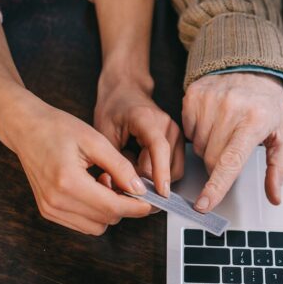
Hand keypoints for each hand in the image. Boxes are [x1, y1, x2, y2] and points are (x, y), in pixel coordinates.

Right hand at [2, 95, 152, 234]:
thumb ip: (120, 167)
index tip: (151, 202)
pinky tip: (93, 189)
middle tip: (122, 181)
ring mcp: (50, 209)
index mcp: (67, 182)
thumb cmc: (57, 128)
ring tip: (103, 182)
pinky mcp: (48, 211)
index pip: (112, 207)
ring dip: (108, 210)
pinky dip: (95, 212)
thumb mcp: (95, 140)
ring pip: (96, 227)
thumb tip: (139, 189)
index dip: (136, 207)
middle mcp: (56, 201)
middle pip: (106, 219)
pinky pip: (82, 224)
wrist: (26, 128)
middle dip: (123, 205)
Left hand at [94, 77, 184, 195]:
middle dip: (149, 180)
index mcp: (147, 119)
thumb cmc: (113, 109)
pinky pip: (175, 166)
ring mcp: (176, 133)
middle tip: (127, 182)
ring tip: (134, 172)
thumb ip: (115, 161)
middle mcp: (167, 125)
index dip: (160, 172)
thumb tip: (127, 187)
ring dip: (156, 178)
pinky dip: (161, 173)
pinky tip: (144, 167)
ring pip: (174, 170)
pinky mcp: (178, 141)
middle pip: (168, 165)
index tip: (160, 192)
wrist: (126, 91)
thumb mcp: (104, 133)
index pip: (159, 148)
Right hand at [182, 72, 282, 211]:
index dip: (216, 187)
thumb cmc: (268, 106)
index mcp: (255, 121)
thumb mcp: (281, 136)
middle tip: (232, 151)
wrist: (253, 69)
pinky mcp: (194, 95)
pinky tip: (213, 122)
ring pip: (199, 147)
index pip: (231, 162)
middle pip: (212, 159)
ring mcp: (210, 100)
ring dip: (209, 149)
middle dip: (219, 166)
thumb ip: (278, 168)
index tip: (204, 205)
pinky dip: (199, 133)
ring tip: (225, 132)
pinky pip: (188, 131)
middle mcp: (231, 108)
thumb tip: (275, 196)